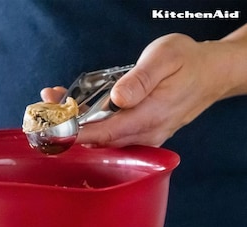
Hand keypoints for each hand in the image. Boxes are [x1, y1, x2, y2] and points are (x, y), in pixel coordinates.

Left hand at [42, 31, 242, 146]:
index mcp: (150, 116)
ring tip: (54, 107)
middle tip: (44, 113)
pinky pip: (114, 137)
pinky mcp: (143, 136)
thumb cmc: (188, 62)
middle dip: (70, 129)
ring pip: (106, 141)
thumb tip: (119, 98)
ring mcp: (145, 138)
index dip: (77, 134)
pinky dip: (93, 127)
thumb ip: (141, 79)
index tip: (53, 131)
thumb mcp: (166, 57)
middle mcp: (146, 134)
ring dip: (78, 128)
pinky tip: (78, 112)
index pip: (106, 132)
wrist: (210, 75)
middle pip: (101, 140)